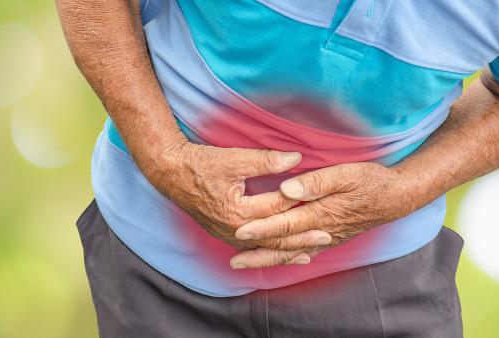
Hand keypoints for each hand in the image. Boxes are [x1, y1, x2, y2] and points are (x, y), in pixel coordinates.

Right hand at [144, 141, 332, 266]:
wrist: (172, 174)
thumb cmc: (202, 164)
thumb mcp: (235, 159)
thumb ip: (267, 161)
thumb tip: (296, 158)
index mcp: (239, 211)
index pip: (277, 209)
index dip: (300, 203)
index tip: (323, 201)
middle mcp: (235, 230)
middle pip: (274, 238)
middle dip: (301, 238)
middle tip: (327, 236)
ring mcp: (229, 236)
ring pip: (264, 250)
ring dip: (288, 251)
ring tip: (311, 253)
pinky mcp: (226, 235)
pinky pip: (253, 249)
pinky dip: (270, 253)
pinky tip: (283, 255)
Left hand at [230, 162, 420, 267]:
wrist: (395, 198)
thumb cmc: (370, 181)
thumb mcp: (346, 173)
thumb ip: (316, 182)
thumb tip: (287, 189)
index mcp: (321, 212)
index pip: (285, 223)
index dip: (261, 228)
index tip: (239, 231)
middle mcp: (321, 230)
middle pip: (284, 244)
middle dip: (258, 252)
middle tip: (234, 260)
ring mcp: (327, 237)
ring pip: (292, 251)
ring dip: (268, 258)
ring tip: (245, 263)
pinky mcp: (331, 237)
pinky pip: (305, 251)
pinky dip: (287, 258)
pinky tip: (276, 259)